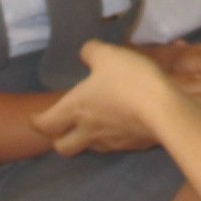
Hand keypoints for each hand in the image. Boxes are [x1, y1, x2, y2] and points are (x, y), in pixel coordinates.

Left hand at [33, 41, 178, 154]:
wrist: (166, 110)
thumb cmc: (129, 80)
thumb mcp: (107, 55)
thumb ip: (91, 52)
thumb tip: (85, 53)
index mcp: (76, 108)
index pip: (46, 123)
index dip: (37, 122)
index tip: (34, 119)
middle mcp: (89, 131)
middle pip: (63, 147)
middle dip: (59, 140)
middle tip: (61, 129)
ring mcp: (112, 142)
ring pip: (90, 148)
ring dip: (86, 140)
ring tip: (91, 127)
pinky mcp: (133, 146)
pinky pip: (115, 145)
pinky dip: (111, 138)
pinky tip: (120, 125)